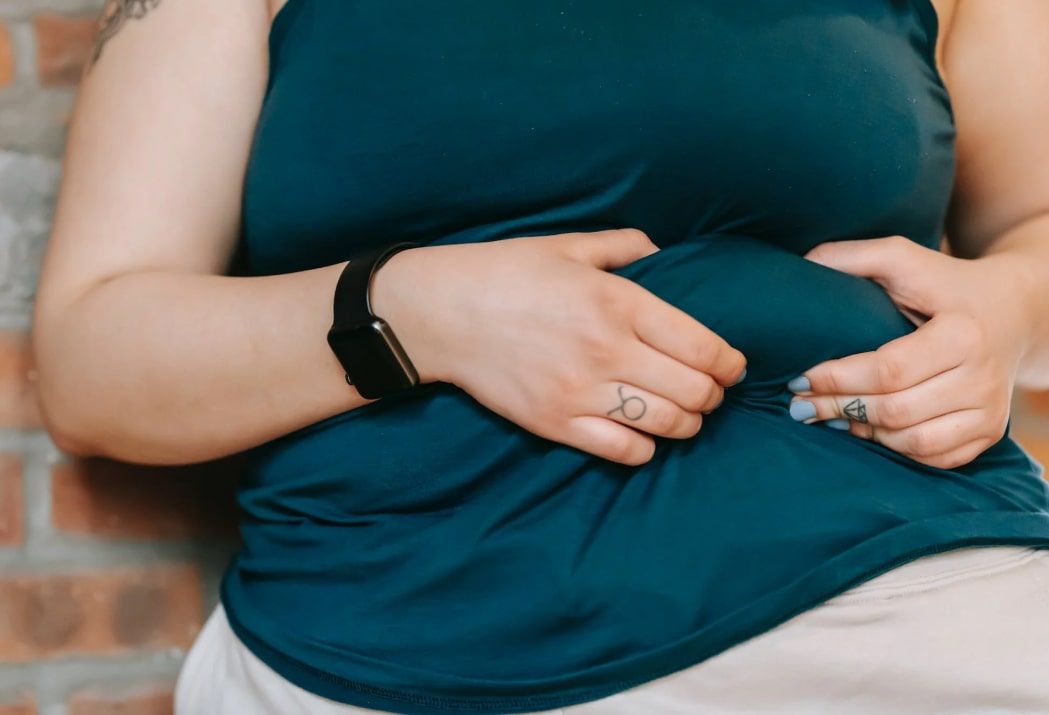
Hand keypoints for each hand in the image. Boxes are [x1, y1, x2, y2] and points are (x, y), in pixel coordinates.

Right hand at [370, 229, 747, 465]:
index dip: (730, 363)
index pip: (703, 346)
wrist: (441, 312)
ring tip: (684, 413)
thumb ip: (625, 246)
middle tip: (709, 391)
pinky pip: (623, 451)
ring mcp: (581, 392)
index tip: (733, 366)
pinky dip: (645, 448)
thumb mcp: (568, 245)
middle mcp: (607, 351)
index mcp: (618, 302)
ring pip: (666, 425)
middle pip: (694, 392)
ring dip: (687, 423)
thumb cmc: (506, 272)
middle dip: (713, 395)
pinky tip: (643, 433)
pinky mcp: (556, 423)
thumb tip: (662, 255)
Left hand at [785, 235, 1035, 469]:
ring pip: (913, 441)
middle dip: (838, 408)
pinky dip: (896, 448)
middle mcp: (983, 377)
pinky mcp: (990, 432)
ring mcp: (990, 410)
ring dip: (863, 432)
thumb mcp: (905, 259)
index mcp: (962, 333)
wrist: (1015, 311)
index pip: (888, 371)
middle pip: (895, 410)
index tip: (800, 377)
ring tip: (830, 415)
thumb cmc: (946, 284)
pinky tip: (868, 429)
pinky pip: (934, 457)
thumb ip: (853, 257)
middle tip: (800, 404)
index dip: (837, 379)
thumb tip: (802, 265)